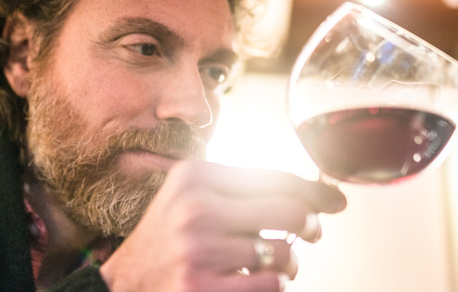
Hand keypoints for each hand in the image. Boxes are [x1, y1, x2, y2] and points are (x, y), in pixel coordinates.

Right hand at [99, 160, 346, 290]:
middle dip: (310, 224)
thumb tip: (311, 193)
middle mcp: (196, 208)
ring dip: (289, 262)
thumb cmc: (167, 239)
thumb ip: (239, 189)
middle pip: (288, 210)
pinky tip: (258, 280)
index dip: (314, 190)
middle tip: (312, 232)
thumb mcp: (192, 197)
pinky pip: (270, 286)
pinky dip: (274, 286)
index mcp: (195, 177)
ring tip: (277, 263)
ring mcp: (199, 250)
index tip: (334, 201)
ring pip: (283, 253)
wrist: (123, 284)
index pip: (274, 177)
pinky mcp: (202, 288)